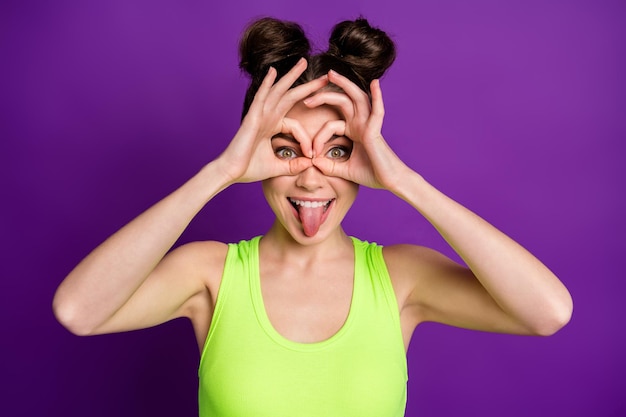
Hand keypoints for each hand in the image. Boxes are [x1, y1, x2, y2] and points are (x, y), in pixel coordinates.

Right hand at [218, 59, 328, 183]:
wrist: (231, 172)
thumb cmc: (249, 169)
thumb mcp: (278, 167)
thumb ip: (293, 165)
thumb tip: (309, 163)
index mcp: (272, 126)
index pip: (296, 125)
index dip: (306, 139)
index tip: (312, 153)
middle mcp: (266, 117)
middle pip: (290, 96)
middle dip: (307, 85)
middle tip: (324, 75)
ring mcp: (259, 115)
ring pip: (278, 91)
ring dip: (291, 76)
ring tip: (303, 61)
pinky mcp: (252, 117)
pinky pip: (261, 97)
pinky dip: (267, 84)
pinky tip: (273, 72)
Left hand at [304, 71, 408, 189]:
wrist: (390, 182)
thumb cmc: (372, 175)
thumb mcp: (344, 171)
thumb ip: (329, 166)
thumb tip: (313, 162)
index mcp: (354, 131)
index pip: (330, 124)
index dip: (318, 137)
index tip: (310, 153)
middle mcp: (361, 124)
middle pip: (343, 101)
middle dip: (325, 93)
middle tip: (307, 92)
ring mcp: (369, 125)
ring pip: (356, 98)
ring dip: (344, 84)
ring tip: (331, 74)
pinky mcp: (376, 131)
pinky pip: (377, 111)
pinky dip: (377, 96)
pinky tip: (374, 83)